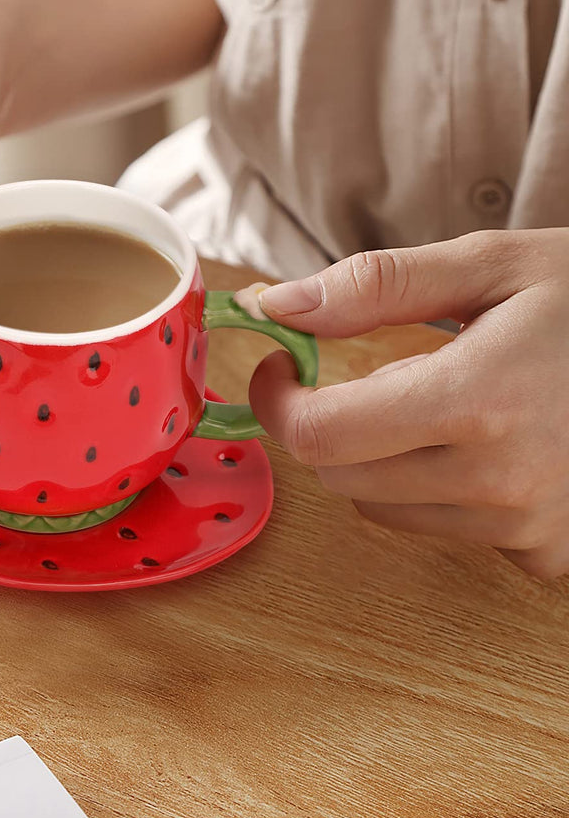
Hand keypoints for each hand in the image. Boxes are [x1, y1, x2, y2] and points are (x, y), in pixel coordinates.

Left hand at [249, 229, 568, 578]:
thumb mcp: (492, 264)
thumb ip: (376, 285)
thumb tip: (276, 305)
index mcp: (479, 399)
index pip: (321, 434)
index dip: (279, 401)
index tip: (282, 367)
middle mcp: (502, 479)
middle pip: (342, 475)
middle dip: (329, 423)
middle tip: (364, 375)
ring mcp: (530, 526)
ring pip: (384, 507)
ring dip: (383, 457)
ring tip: (445, 402)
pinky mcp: (550, 552)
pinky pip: (446, 529)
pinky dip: (439, 489)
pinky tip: (489, 443)